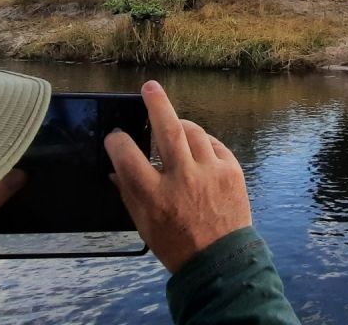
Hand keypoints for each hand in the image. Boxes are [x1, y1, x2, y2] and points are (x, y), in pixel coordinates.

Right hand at [105, 80, 253, 274]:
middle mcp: (182, 179)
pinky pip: (214, 144)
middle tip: (150, 88)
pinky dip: (203, 143)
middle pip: (168, 129)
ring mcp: (210, 173)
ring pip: (193, 132)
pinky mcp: (231, 170)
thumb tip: (117, 167)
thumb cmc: (176, 243)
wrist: (220, 260)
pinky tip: (197, 148)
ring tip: (175, 125)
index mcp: (154, 196)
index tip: (115, 136)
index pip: (127, 155)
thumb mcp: (144, 223)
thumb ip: (129, 192)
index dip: (117, 141)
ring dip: (182, 125)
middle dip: (157, 103)